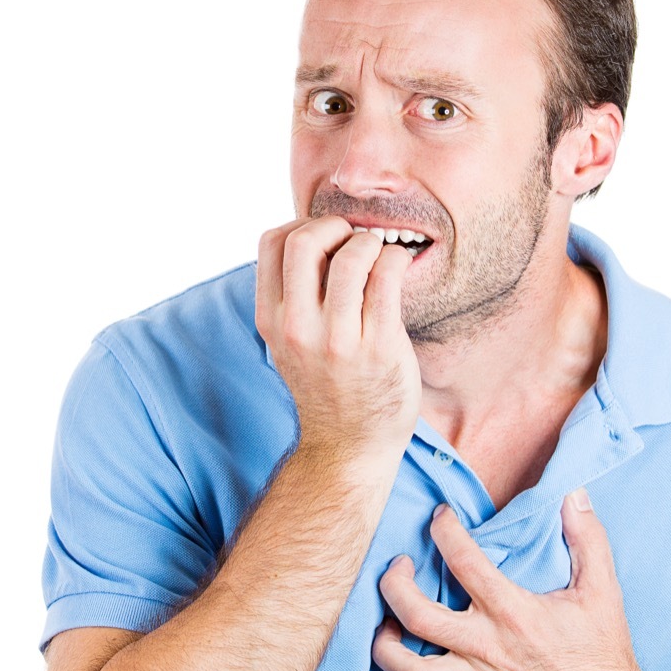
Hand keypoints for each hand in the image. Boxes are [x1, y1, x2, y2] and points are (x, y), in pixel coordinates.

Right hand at [256, 216, 420, 461]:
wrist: (349, 445)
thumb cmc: (327, 385)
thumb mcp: (289, 341)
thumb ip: (293, 296)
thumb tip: (317, 237)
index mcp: (271, 319)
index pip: (271, 242)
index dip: (302, 225)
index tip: (327, 238)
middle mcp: (298, 327)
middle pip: (305, 240)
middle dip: (335, 225)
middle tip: (355, 239)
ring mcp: (338, 339)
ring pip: (352, 255)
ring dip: (371, 242)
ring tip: (380, 254)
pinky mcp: (379, 346)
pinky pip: (388, 278)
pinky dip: (396, 259)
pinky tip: (399, 265)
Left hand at [372, 490, 661, 670]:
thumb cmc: (604, 655)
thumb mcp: (602, 591)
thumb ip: (588, 538)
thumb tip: (576, 495)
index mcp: (513, 612)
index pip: (463, 560)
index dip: (444, 529)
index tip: (440, 517)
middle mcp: (487, 648)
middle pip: (416, 615)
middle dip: (393, 586)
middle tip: (398, 568)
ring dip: (385, 646)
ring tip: (387, 626)